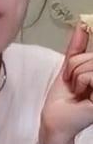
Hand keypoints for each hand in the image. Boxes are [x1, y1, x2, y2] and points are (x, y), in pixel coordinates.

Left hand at [41, 22, 92, 141]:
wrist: (55, 118)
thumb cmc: (63, 96)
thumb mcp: (70, 66)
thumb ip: (78, 47)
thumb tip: (82, 25)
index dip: (84, 52)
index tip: (82, 39)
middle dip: (76, 65)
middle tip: (72, 81)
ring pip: (92, 64)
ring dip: (76, 75)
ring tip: (77, 89)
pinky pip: (92, 75)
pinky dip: (80, 82)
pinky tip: (81, 95)